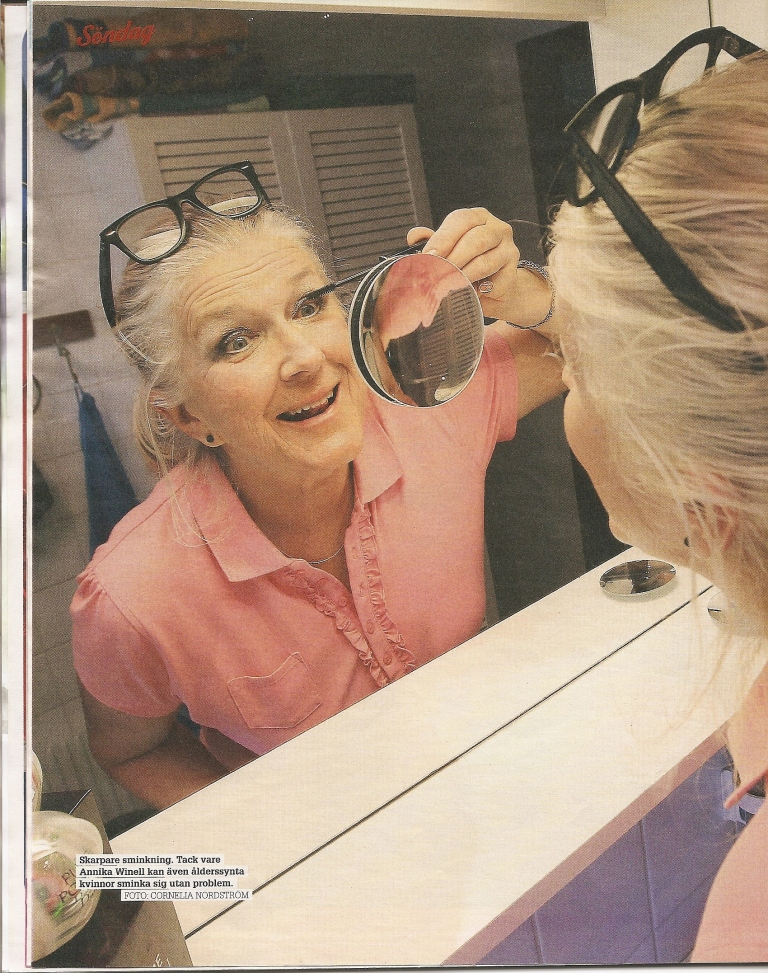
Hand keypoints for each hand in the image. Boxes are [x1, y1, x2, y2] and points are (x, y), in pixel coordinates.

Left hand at [407, 208, 551, 329]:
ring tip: (449, 285)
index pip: (461, 220)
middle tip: (437, 273)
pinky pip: (495, 283)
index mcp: (478, 217)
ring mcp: (509, 249)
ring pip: (485, 262)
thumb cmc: (467, 264)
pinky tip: (471, 294)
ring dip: (464, 276)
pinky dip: (480, 292)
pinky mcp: (513, 273)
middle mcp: (497, 229)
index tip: (428, 256)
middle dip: (453, 259)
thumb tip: (414, 236)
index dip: (443, 238)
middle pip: (476, 240)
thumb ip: (433, 241)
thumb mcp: (448, 250)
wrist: (492, 288)